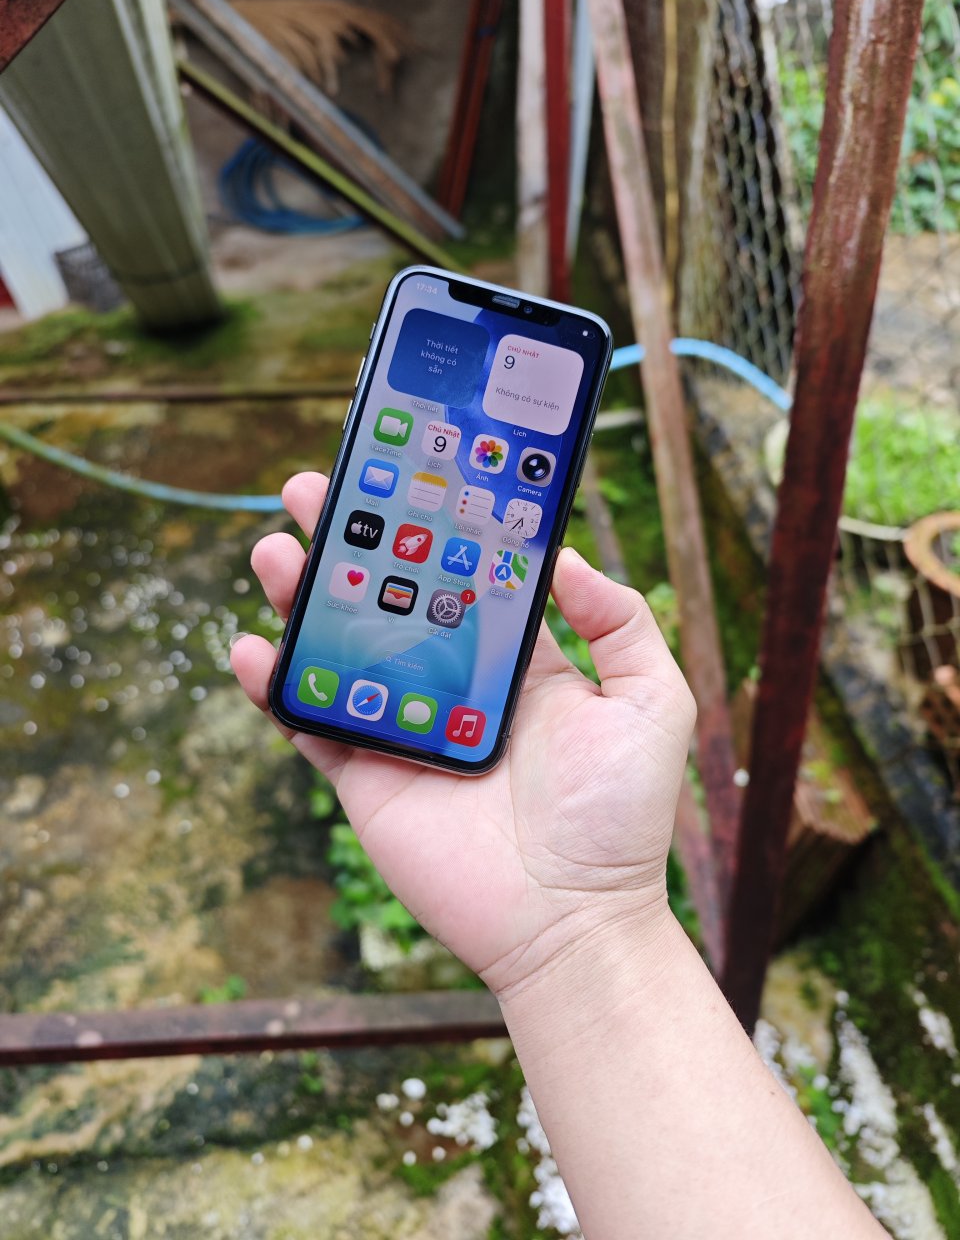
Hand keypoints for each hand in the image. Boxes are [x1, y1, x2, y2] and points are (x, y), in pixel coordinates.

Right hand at [232, 473, 695, 999]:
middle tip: (312, 492)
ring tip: (275, 551)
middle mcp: (450, 682)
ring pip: (338, 647)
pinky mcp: (366, 777)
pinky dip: (275, 686)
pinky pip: (310, 722)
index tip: (403, 472)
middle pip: (385, 597)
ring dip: (300, 598)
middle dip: (348, 543)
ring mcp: (402, 726)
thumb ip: (621, 622)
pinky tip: (255, 646)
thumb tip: (567, 558)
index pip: (459, 574)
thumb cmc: (620, 817)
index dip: (429, 525)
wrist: (572, 920)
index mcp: (512, 661)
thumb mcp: (653, 702)